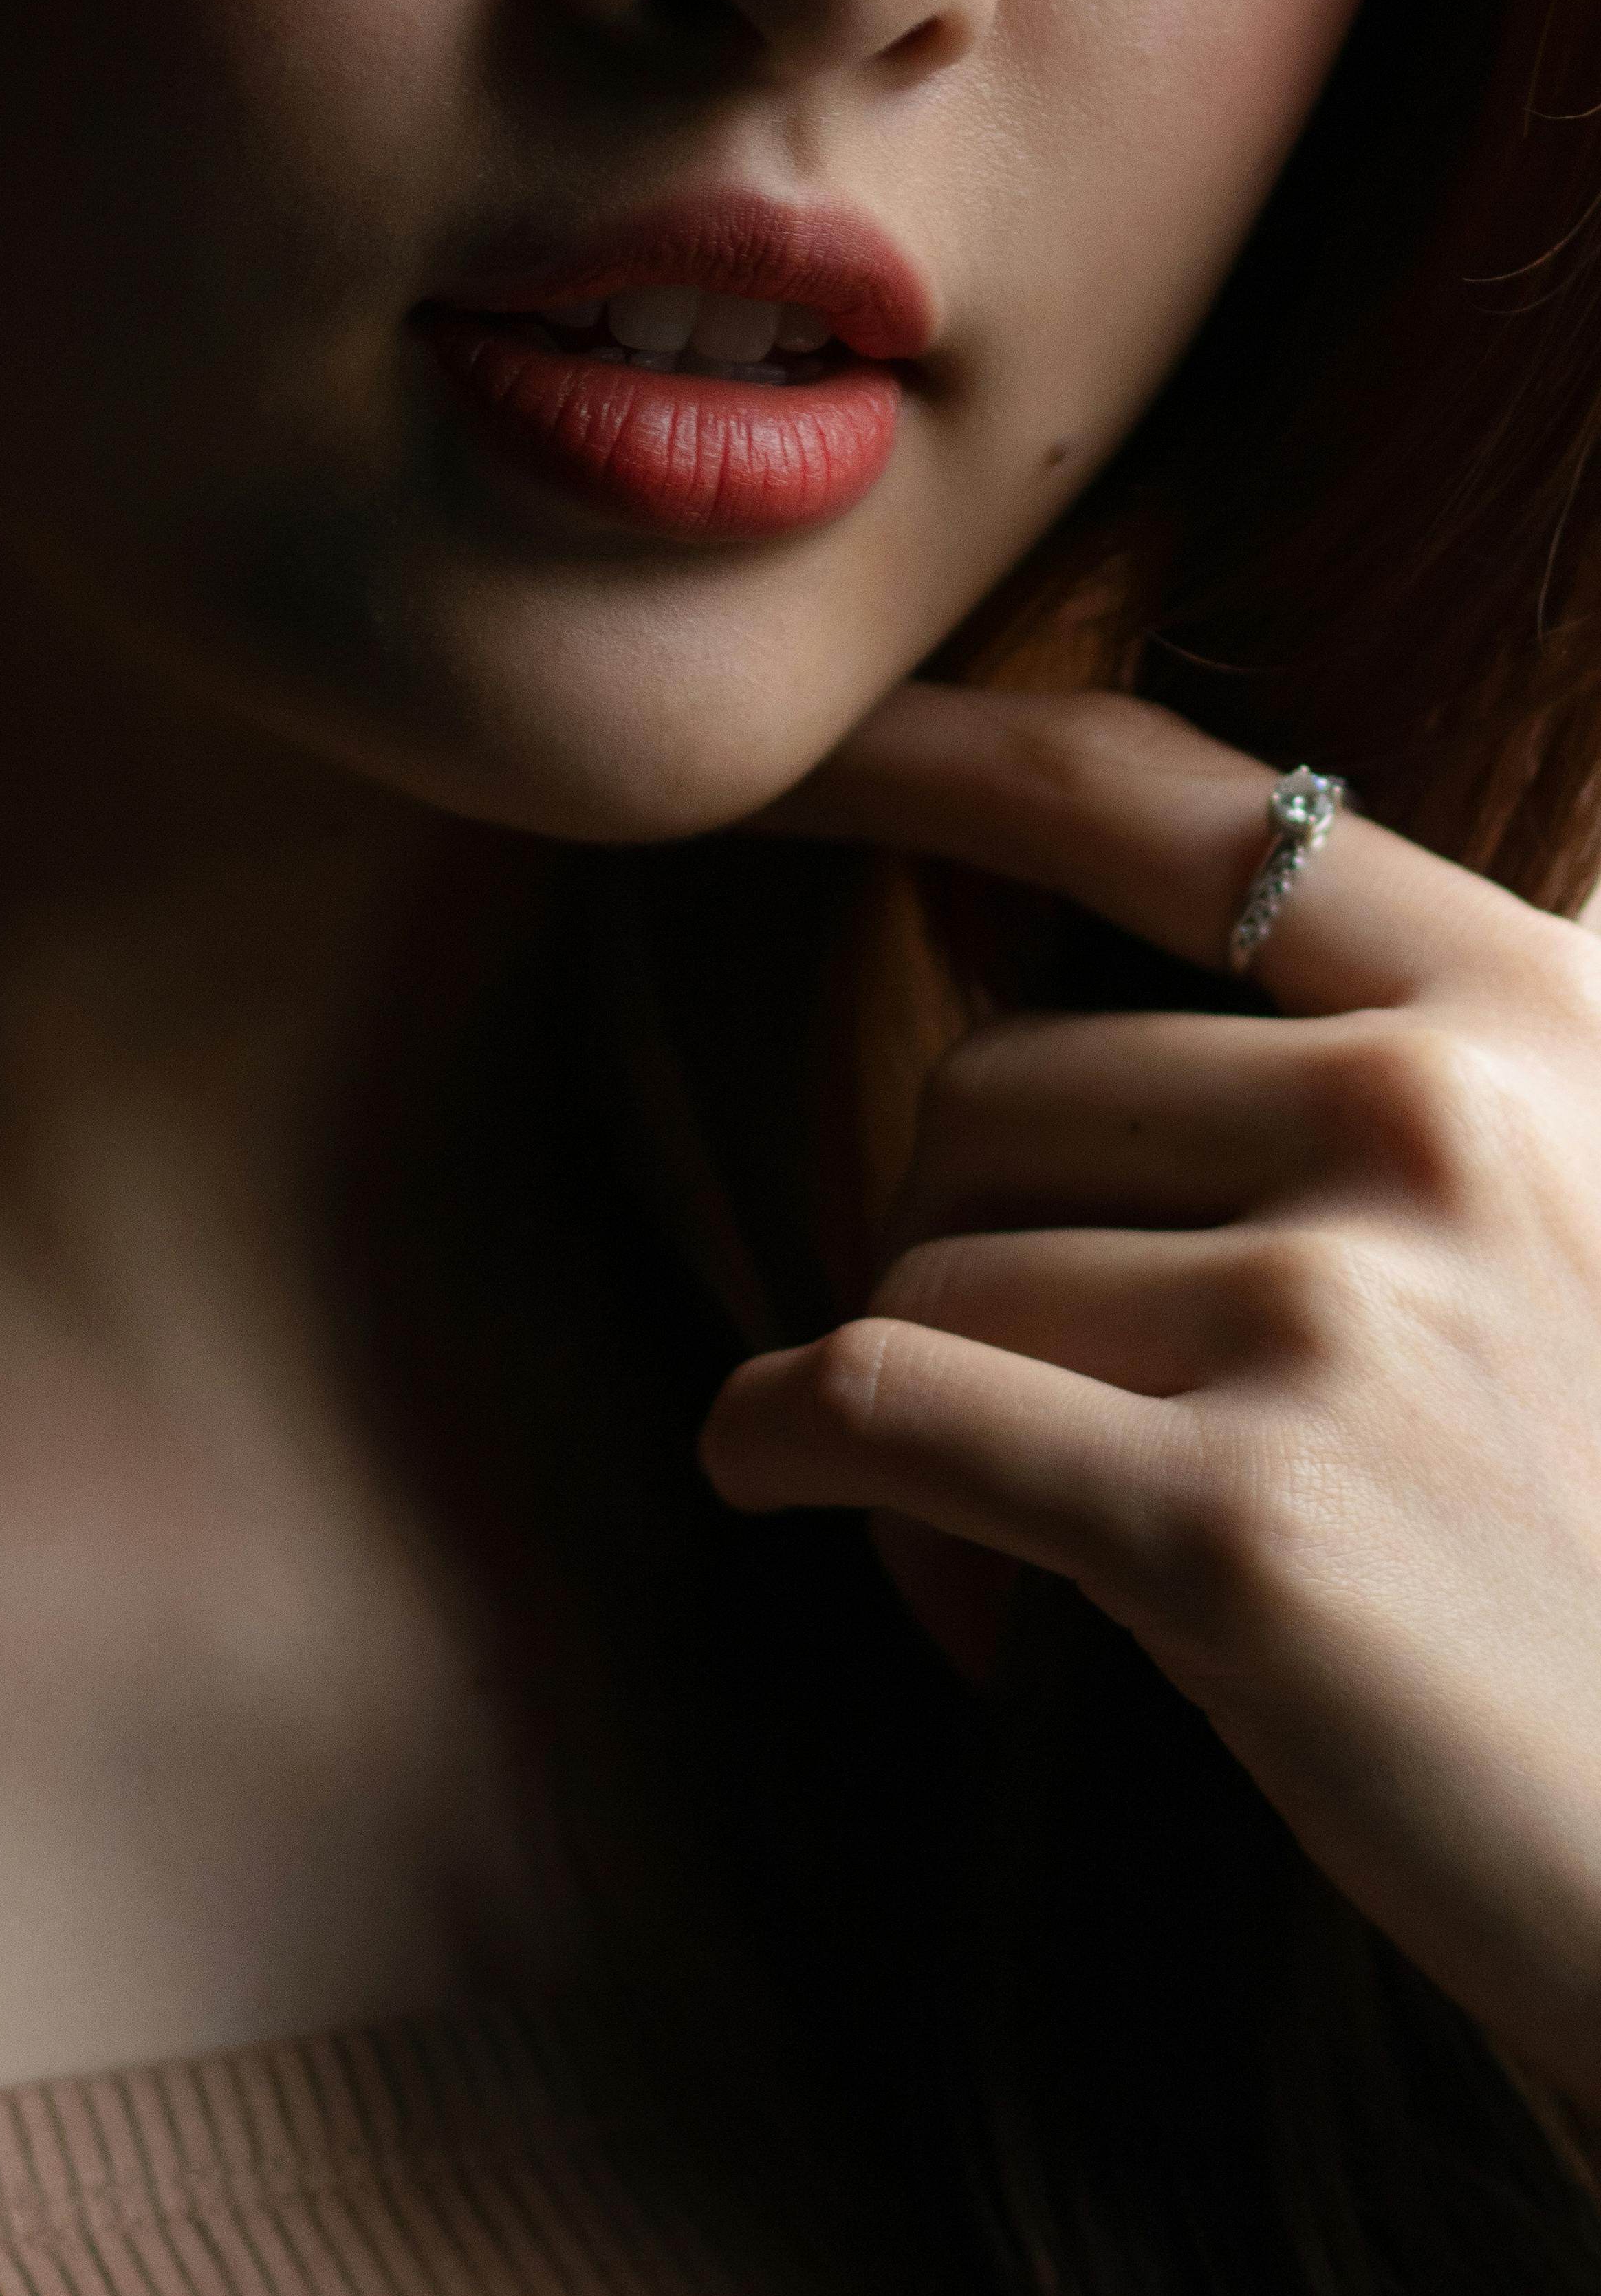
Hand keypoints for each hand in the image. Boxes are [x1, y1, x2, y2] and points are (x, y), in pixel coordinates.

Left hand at [701, 682, 1600, 2102]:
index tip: (790, 758)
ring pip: (933, 1265)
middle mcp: (1440, 1121)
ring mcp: (1346, 1316)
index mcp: (1527, 1012)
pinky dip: (787, 1441)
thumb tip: (1113, 933)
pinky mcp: (1243, 1526)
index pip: (1163, 806)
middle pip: (990, 1082)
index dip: (939, 752)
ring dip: (910, 1408)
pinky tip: (775, 1474)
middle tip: (1012, 1414)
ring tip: (1015, 1543)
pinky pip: (890, 1402)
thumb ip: (1406, 1060)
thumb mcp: (1585, 1207)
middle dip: (946, 1240)